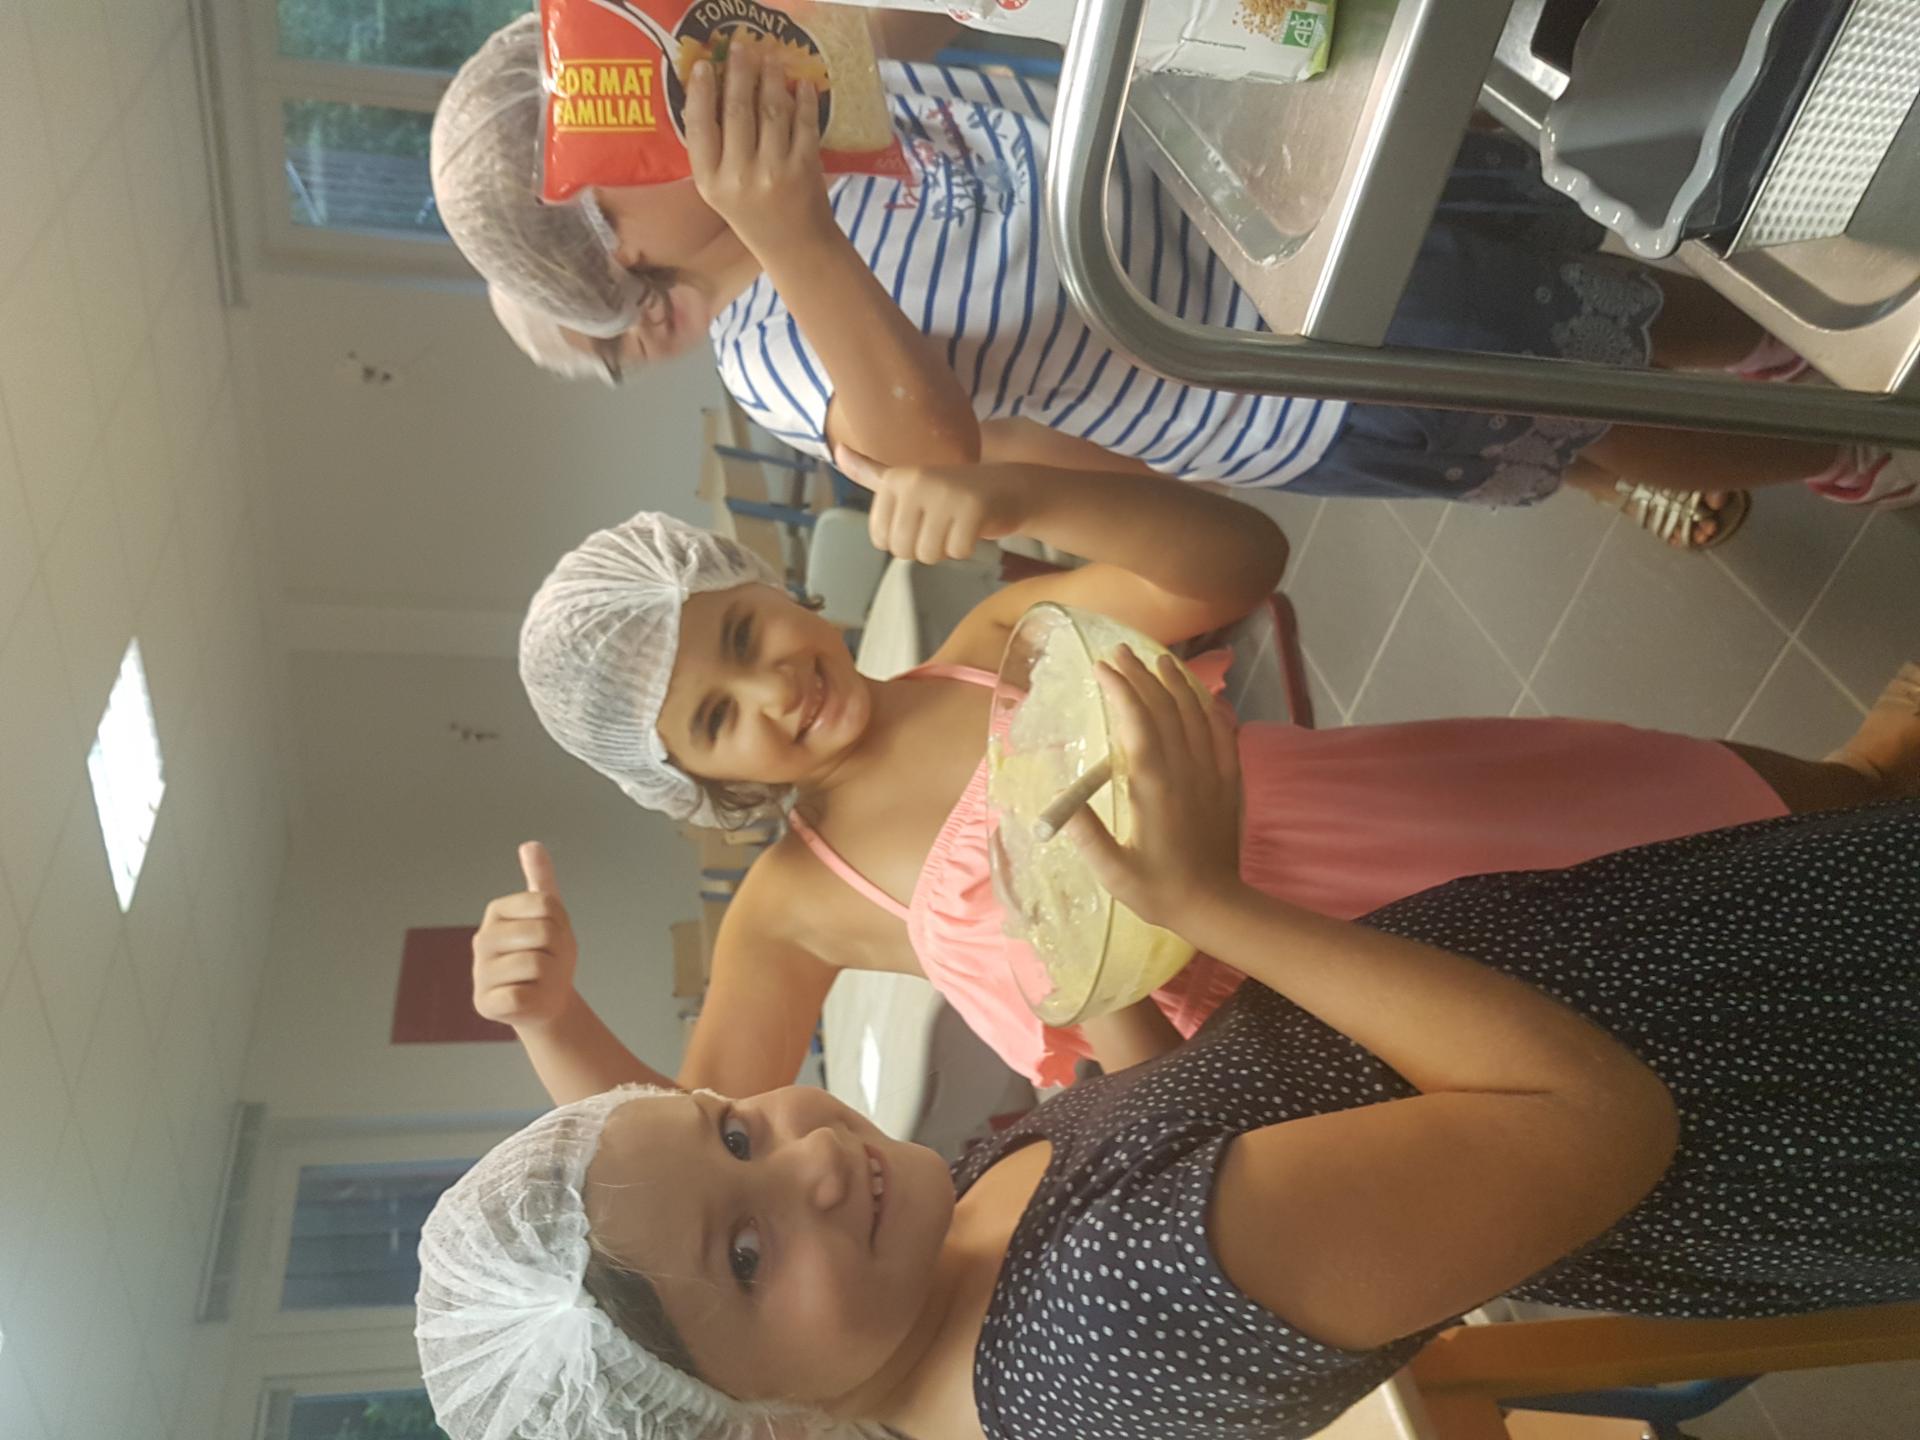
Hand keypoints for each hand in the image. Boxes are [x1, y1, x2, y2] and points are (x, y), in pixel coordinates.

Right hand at [472, 842, 578, 1030]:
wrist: (548, 1002)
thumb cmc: (550, 955)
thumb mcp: (552, 914)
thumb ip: (541, 879)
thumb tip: (530, 844)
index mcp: (497, 911)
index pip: (547, 904)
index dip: (562, 923)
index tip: (553, 936)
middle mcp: (482, 938)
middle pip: (543, 932)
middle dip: (559, 951)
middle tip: (549, 962)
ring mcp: (480, 972)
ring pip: (536, 964)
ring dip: (550, 977)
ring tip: (539, 981)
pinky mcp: (483, 1002)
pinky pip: (522, 995)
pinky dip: (535, 1000)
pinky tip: (527, 1000)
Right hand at [684, 47, 833, 254]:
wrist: (793, 246)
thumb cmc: (751, 213)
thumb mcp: (720, 189)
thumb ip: (714, 149)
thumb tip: (712, 92)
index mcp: (711, 182)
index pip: (700, 126)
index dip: (702, 91)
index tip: (706, 64)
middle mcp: (739, 177)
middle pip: (738, 110)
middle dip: (740, 71)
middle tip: (741, 47)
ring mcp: (774, 172)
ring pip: (771, 110)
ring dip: (772, 78)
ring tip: (771, 58)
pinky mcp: (804, 168)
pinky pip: (803, 122)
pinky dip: (804, 99)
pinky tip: (801, 84)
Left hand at [835, 446, 1031, 563]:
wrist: (1007, 486)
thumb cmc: (951, 490)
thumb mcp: (906, 480)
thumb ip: (871, 473)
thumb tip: (836, 451)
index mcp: (895, 479)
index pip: (881, 539)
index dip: (903, 540)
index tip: (920, 519)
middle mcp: (916, 483)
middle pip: (903, 550)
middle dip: (924, 548)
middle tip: (942, 525)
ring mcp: (945, 494)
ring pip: (929, 554)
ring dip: (945, 550)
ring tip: (956, 526)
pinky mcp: (972, 508)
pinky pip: (957, 552)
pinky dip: (967, 549)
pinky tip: (973, 528)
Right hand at [1063, 648, 1243, 930]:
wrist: (1216, 905)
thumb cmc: (1158, 890)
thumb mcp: (1113, 871)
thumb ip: (1086, 834)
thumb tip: (1059, 801)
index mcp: (1154, 786)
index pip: (1137, 722)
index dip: (1120, 689)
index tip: (1101, 667)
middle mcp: (1186, 770)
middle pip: (1165, 708)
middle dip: (1141, 675)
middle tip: (1120, 652)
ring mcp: (1212, 772)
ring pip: (1196, 714)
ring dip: (1176, 683)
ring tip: (1159, 660)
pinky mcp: (1229, 781)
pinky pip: (1223, 733)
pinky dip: (1212, 708)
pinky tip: (1203, 696)